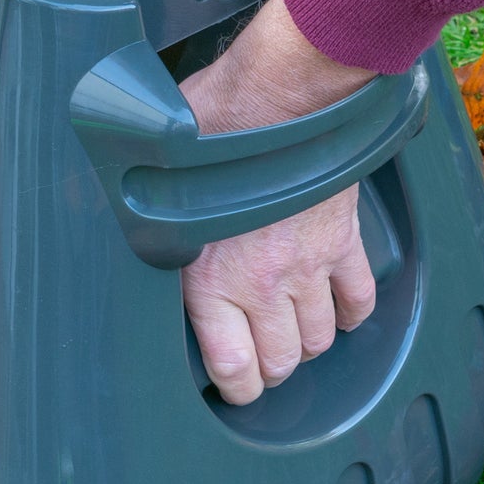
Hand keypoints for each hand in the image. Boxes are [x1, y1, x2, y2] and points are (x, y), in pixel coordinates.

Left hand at [179, 0, 377, 404]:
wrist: (280, 93)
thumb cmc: (211, 128)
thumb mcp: (159, 187)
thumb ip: (153, 223)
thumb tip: (125, 217)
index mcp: (209, 281)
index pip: (233, 369)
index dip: (235, 389)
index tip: (232, 385)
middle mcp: (263, 285)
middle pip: (282, 363)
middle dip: (270, 369)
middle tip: (259, 359)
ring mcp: (308, 267)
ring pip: (319, 339)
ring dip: (306, 344)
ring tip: (291, 333)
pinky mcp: (342, 243)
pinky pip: (358, 300)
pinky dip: (349, 313)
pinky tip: (335, 310)